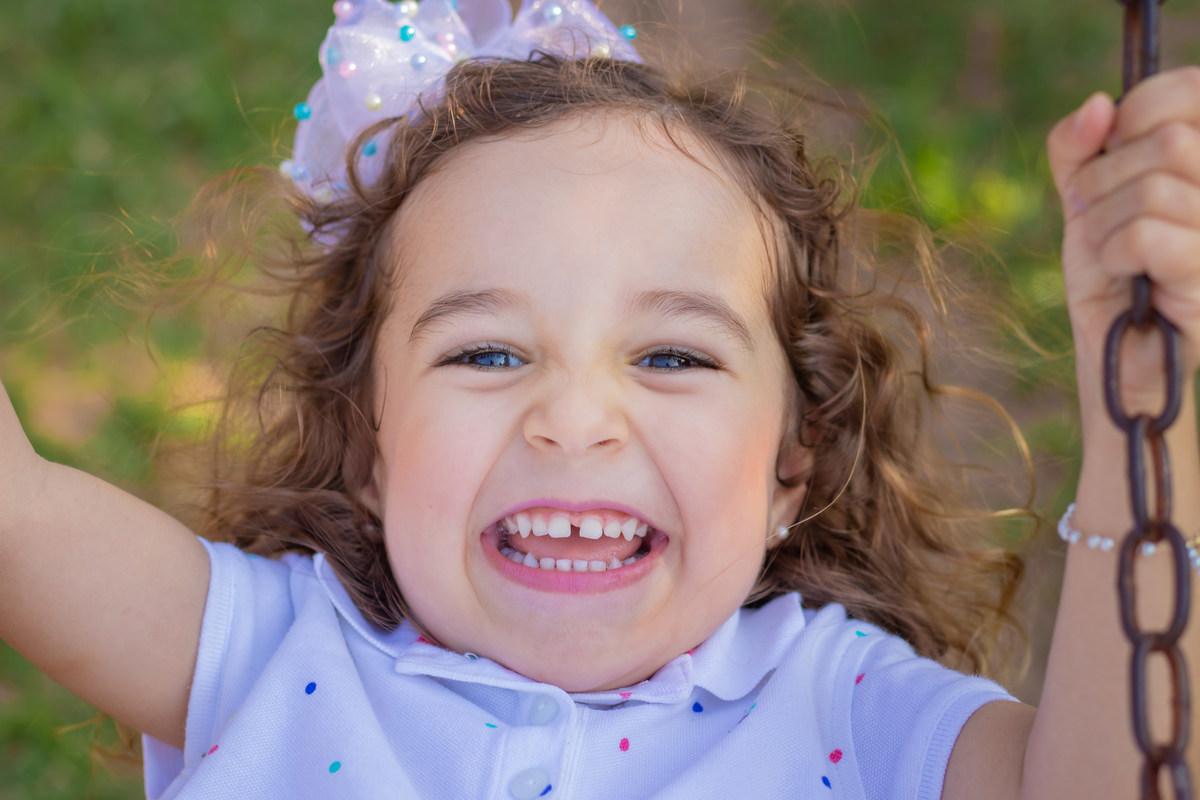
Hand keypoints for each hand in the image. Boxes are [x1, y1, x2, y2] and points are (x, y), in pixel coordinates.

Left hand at [1047, 67, 1199, 409]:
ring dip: (1102, 223)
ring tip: (1108, 249)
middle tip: (1093, 210)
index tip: (1110, 146)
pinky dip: (1114, 252)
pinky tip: (1122, 272)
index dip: (1137, 111)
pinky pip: (1147, 236)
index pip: (1190, 89)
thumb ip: (1077, 145)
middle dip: (1102, 178)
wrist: (1118, 341)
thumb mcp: (1084, 193)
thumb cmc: (1109, 262)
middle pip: (1167, 142)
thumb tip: (1098, 106)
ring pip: (1153, 190)